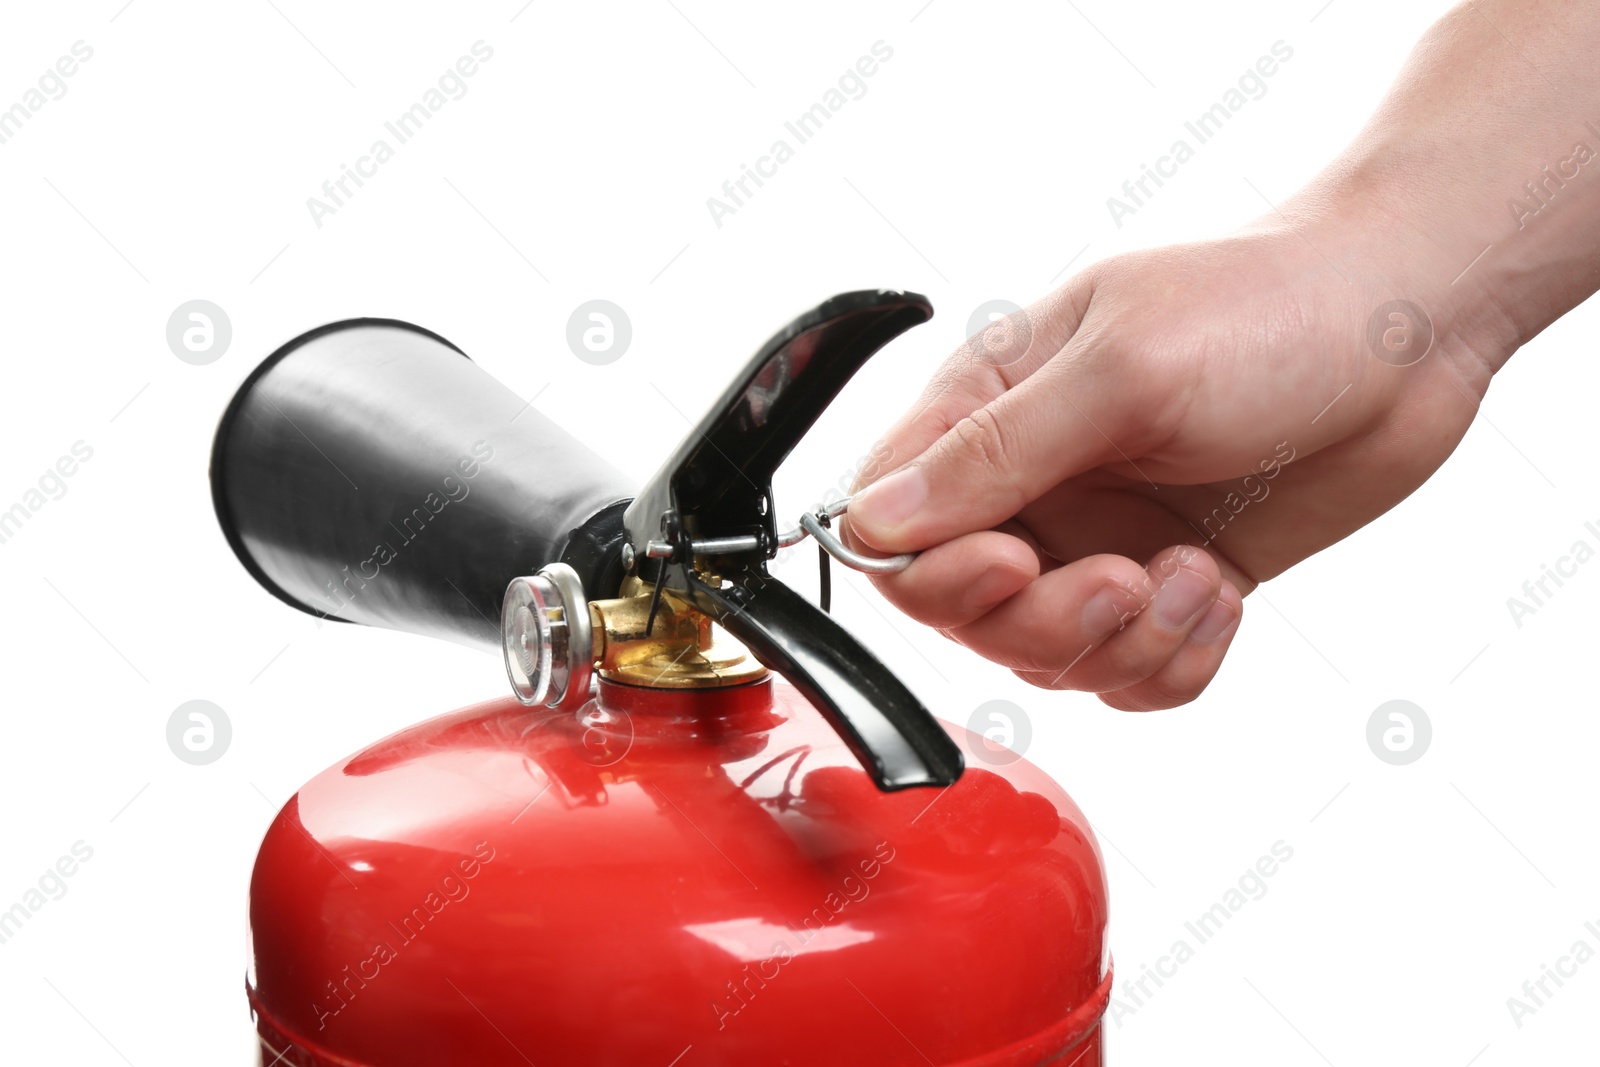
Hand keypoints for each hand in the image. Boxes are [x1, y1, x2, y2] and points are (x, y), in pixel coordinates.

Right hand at [847, 198, 1501, 709]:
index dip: (934, 571)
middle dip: (1045, 620)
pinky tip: (1218, 595)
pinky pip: (1129, 673)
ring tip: (1194, 577)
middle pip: (964, 611)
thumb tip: (874, 521)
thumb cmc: (1270, 309)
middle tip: (1125, 579)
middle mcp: (1030, 480)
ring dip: (1122, 644)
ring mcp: (1096, 535)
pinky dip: (1171, 661)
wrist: (1410, 326)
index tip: (1016, 562)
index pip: (890, 525)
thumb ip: (993, 450)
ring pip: (1047, 657)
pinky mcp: (1166, 580)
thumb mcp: (1122, 370)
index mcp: (987, 404)